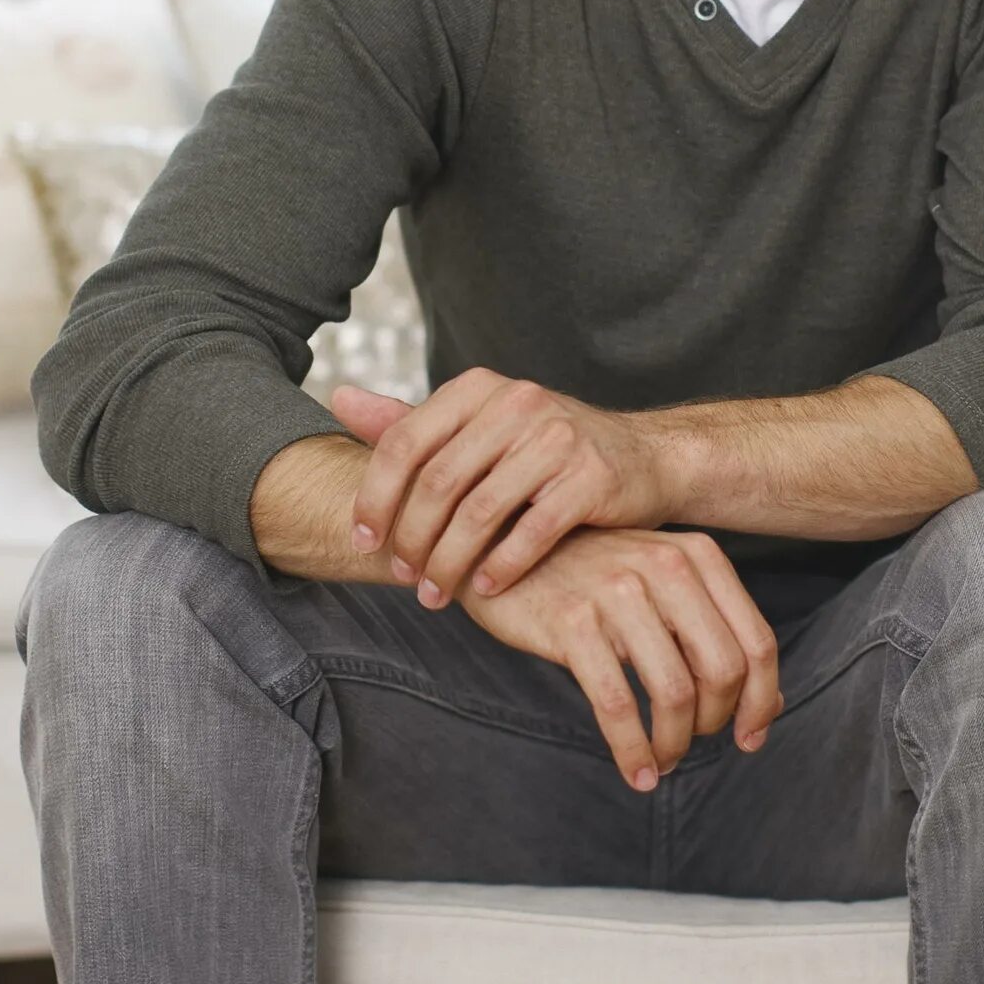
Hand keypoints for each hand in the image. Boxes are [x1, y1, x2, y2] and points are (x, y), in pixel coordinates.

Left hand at [335, 372, 673, 606]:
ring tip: (436, 595)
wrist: (644, 458)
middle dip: (411, 538)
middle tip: (402, 577)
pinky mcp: (592, 479)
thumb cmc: (548, 449)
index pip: (404, 442)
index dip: (374, 496)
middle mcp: (518, 403)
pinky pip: (531, 533)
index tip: (361, 540)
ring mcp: (558, 439)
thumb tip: (338, 398)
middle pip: (438, 481)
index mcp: (480, 388)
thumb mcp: (480, 426)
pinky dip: (502, 568)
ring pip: (480, 512)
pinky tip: (487, 591)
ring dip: (450, 563)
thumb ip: (411, 421)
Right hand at [462, 527, 781, 787]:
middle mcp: (665, 566)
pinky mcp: (571, 622)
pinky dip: (632, 750)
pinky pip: (616, 704)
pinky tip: (637, 772)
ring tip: (662, 760)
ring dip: (674, 743)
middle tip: (691, 743)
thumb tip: (769, 707)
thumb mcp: (660, 588)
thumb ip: (712, 633)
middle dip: (716, 723)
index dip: (761, 701)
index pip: (756, 641)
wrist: (501, 547)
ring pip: (674, 692)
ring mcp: (617, 591)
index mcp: (697, 556)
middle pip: (723, 670)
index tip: (749, 739)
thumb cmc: (589, 577)